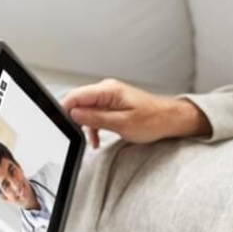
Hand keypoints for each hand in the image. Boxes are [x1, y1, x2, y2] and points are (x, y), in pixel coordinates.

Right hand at [60, 78, 209, 147]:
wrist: (170, 119)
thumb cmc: (153, 120)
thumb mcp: (122, 124)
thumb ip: (96, 118)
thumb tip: (75, 114)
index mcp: (108, 91)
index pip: (76, 96)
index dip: (66, 110)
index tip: (62, 125)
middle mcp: (107, 89)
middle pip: (79, 102)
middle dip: (76, 120)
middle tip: (78, 136)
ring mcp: (110, 96)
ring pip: (87, 109)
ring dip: (87, 126)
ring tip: (93, 141)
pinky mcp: (114, 103)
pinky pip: (96, 113)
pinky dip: (95, 125)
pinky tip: (97, 139)